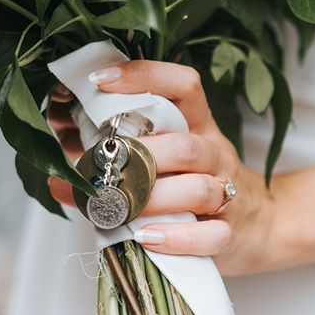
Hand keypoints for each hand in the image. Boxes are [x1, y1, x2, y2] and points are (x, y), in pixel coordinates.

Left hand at [47, 61, 283, 275]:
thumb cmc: (195, 190)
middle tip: (105, 169)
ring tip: (120, 210)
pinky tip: (146, 238)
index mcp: (198, 127)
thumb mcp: (167, 166)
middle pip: (186, 145)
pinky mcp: (230, 232)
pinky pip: (211, 235)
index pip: (183, 86)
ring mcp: (227, 193)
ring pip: (198, 188)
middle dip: (142, 157)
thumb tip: (57, 175)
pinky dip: (177, 238)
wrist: (258, 226)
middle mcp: (214, 153)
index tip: (99, 81)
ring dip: (153, 199)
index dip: (145, 76)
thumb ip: (117, 166)